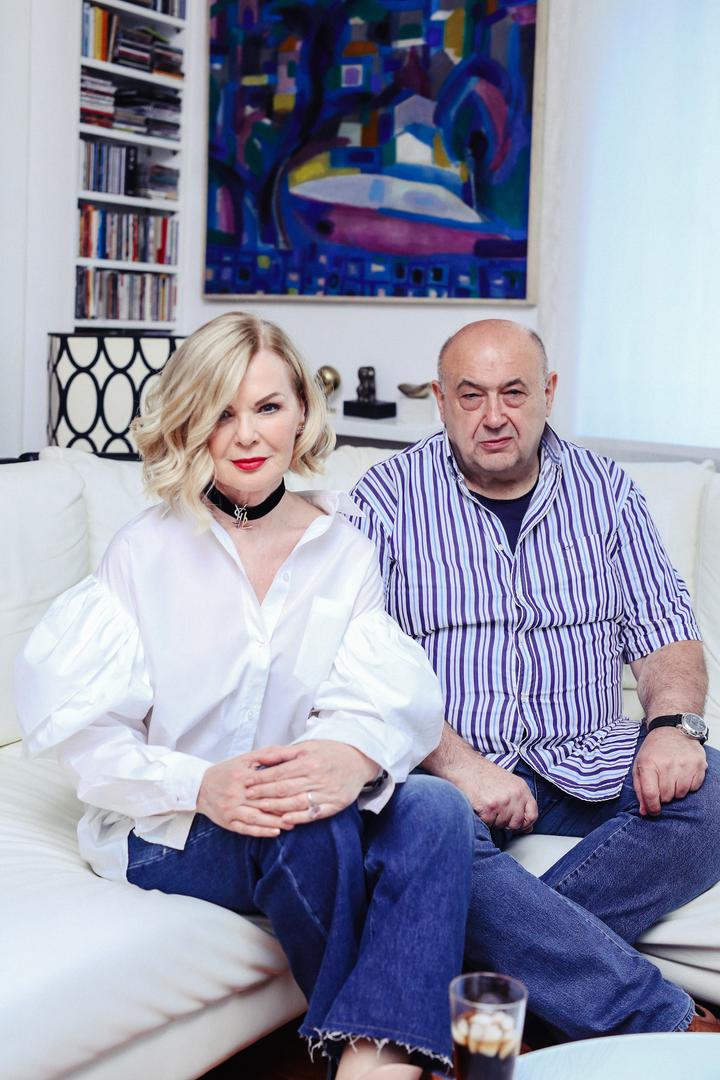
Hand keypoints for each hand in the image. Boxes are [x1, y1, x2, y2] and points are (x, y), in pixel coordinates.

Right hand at [196, 750, 292, 836]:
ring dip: (274, 822)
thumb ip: (265, 755)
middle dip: (281, 808)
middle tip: (300, 811)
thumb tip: (286, 750)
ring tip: (291, 824)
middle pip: (261, 803)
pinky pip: (245, 829)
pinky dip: (261, 831)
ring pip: (255, 818)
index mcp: (240, 778)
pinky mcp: (228, 822)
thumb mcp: (244, 759)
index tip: (297, 792)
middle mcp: (234, 795)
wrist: (200, 787)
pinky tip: (274, 832)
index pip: (264, 785)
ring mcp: (230, 810)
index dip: (281, 790)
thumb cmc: (226, 772)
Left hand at [244, 740, 378, 825]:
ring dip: (277, 807)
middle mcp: (317, 778)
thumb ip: (283, 753)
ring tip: (260, 808)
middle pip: (286, 788)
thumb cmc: (330, 752)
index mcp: (309, 761)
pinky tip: (285, 820)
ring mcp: (327, 793)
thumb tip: (260, 758)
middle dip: (264, 792)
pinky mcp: (334, 805)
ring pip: (297, 802)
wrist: (359, 761)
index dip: (262, 778)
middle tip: (248, 796)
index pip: (280, 772)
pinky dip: (299, 817)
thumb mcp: (307, 746)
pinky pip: (314, 813)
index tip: (247, 782)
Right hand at [451, 755, 537, 831]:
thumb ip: (519, 800)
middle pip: (517, 823)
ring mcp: (503, 803)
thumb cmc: (483, 773)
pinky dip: (483, 818)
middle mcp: (515, 796)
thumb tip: (528, 825)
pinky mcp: (489, 809)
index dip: (525, 823)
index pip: (533, 814)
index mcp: (522, 788)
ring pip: (502, 825)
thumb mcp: (508, 782)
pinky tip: (479, 805)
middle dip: (506, 822)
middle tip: (496, 811)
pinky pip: (489, 823)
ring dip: (493, 819)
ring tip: (486, 804)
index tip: (518, 824)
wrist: (463, 765)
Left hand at [633, 727, 706, 814]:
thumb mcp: (640, 765)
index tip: (653, 811)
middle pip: (667, 797)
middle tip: (662, 784)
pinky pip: (694, 788)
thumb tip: (645, 811)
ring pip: (681, 794)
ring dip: (676, 790)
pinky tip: (683, 774)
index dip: (651, 807)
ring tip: (672, 777)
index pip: (651, 794)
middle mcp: (667, 764)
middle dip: (663, 796)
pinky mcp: (698, 764)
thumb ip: (640, 789)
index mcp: (649, 764)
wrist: (672, 730)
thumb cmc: (654, 750)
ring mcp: (684, 764)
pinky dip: (688, 785)